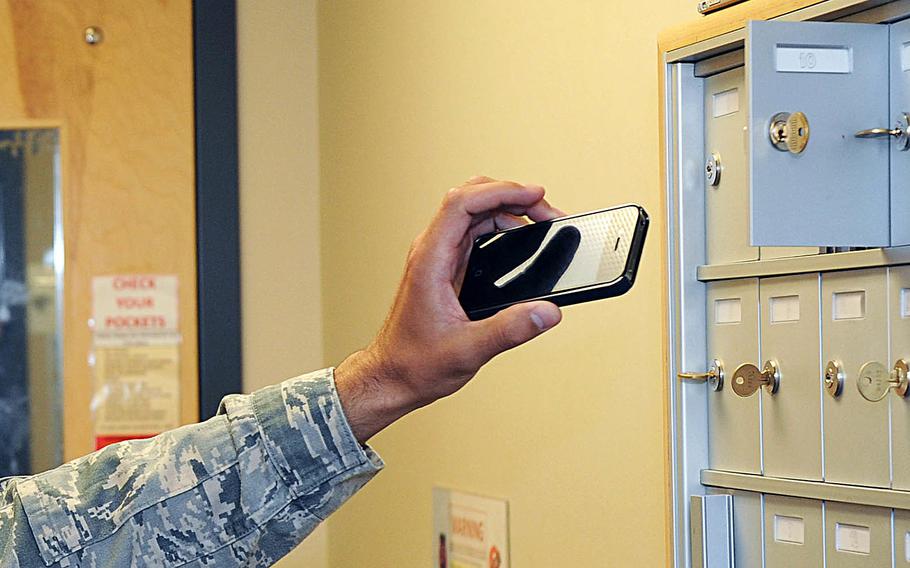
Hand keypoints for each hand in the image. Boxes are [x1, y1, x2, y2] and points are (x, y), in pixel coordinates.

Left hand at [334, 176, 564, 442]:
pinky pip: (474, 231)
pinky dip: (501, 226)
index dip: (501, 191)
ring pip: (474, 212)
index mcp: (430, 260)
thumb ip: (510, 330)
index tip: (535, 195)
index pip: (463, 202)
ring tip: (542, 222)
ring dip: (509, 209)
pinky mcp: (446, 266)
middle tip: (547, 212)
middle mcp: (432, 250)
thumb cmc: (415, 363)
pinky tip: (521, 238)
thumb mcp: (468, 350)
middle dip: (512, 196)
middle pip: (471, 198)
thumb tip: (548, 312)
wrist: (391, 376)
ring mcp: (438, 256)